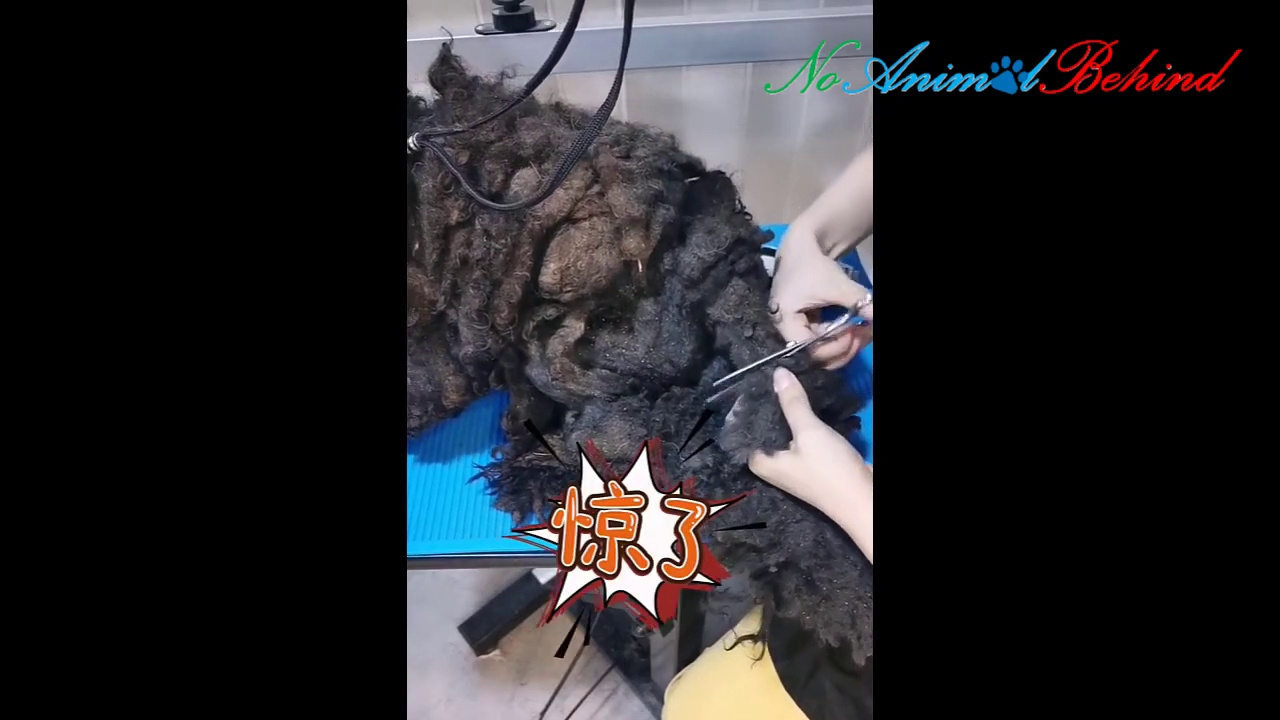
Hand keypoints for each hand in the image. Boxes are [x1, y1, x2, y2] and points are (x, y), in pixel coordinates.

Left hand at [747, 368, 869, 510]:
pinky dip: (804, 424)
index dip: (746, 410)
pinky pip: (802, 439)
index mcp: (762, 463)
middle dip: (770, 408)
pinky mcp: (813, 464)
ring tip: (788, 385)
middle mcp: (774, 466)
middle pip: (766, 430)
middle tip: (771, 379)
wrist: (863, 499)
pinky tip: (807, 405)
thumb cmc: (828, 469)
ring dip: (790, 414)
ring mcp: (794, 466)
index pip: (745, 432)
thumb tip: (777, 373)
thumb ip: (792, 403)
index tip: (751, 385)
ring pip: (786, 433)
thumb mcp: (809, 431)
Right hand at [770, 226, 872, 369]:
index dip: (834, 346)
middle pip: (815, 354)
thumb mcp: (837, 285)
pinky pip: (824, 338)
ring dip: (845, 344)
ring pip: (821, 348)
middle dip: (843, 348)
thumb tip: (877, 316)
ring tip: (864, 331)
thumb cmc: (812, 265)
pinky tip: (856, 329)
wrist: (802, 245)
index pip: (808, 349)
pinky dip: (840, 336)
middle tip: (865, 335)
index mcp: (784, 322)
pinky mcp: (806, 324)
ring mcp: (796, 328)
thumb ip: (859, 302)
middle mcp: (785, 330)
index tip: (854, 332)